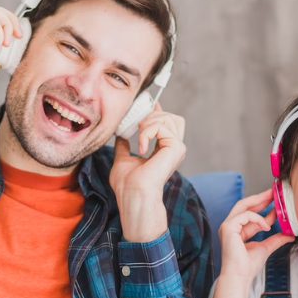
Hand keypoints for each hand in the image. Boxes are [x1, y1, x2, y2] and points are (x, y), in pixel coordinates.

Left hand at [109, 103, 185, 241]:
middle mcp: (173, 149)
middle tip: (137, 125)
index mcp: (163, 150)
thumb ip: (124, 146)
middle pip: (173, 117)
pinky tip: (141, 147)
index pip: (166, 123)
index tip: (145, 102)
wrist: (133, 196)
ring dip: (149, 123)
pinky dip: (147, 132)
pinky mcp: (177, 148)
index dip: (157, 110)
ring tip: (139, 137)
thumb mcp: (123, 159)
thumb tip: (120, 134)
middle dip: (153, 115)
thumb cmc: (128, 185)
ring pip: (169, 119)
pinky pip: (162, 127)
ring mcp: (177, 148)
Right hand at [218, 189, 295, 281]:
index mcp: (238, 231)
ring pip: (243, 206)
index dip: (264, 206)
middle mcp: (231, 226)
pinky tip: (267, 225)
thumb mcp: (266, 248)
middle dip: (260, 197)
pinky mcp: (228, 227)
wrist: (240, 276)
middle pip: (245, 205)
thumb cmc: (247, 266)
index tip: (276, 201)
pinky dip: (257, 218)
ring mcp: (228, 226)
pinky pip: (244, 215)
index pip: (251, 213)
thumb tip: (289, 234)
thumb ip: (276, 239)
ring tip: (272, 198)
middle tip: (274, 192)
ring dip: (259, 201)